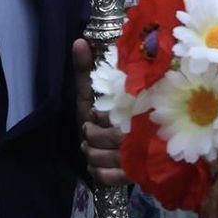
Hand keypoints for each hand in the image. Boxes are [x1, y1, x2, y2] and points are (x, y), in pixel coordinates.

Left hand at [72, 38, 127, 188]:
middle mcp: (138, 130)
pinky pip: (108, 176)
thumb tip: (78, 41)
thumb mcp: (95, 93)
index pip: (106, 114)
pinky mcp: (135, 174)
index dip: (95, 117)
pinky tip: (100, 162)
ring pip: (104, 157)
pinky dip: (99, 171)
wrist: (136, 148)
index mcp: (133, 105)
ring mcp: (138, 154)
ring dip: (93, 153)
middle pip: (102, 138)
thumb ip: (85, 70)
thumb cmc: (108, 115)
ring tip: (94, 146)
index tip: (95, 114)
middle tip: (92, 131)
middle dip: (91, 136)